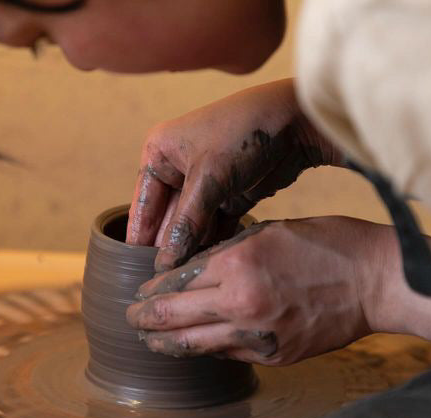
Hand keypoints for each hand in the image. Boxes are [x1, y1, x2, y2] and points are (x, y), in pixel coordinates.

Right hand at [126, 79, 339, 271]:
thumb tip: (165, 263)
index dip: (141, 239)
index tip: (135, 272)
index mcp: (160, 154)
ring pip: (192, 226)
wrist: (295, 120)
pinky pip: (216, 227)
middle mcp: (178, 169)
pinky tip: (210, 267)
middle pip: (167, 219)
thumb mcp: (209, 178)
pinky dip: (214, 244)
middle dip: (168, 248)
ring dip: (192, 249)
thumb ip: (186, 223)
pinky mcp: (231, 196)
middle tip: (163, 284)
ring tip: (186, 281)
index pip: (143, 206)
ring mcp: (206, 185)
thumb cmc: (242, 134)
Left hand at [126, 216, 382, 365]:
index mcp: (238, 263)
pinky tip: (195, 345)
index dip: (152, 289)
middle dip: (145, 319)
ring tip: (150, 340)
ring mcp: (257, 334)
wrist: (377, 282)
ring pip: (194, 345)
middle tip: (130, 319)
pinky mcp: (273, 354)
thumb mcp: (271, 231)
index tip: (140, 292)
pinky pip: (227, 352)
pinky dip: (206, 348)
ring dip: (166, 343)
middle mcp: (240, 303)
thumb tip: (196, 267)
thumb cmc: (330, 244)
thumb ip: (228, 251)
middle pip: (174, 317)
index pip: (177, 280)